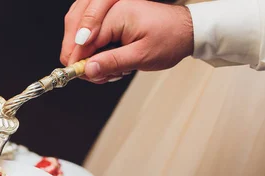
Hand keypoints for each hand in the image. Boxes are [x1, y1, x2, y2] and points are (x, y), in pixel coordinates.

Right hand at [61, 0, 193, 82]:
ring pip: (81, 35)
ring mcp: (109, 13)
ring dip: (87, 56)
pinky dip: (94, 51)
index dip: (77, 59)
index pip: (84, 39)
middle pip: (77, 33)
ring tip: (104, 71)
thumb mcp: (141, 56)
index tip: (77, 75)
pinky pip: (92, 35)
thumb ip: (112, 63)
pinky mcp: (111, 20)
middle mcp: (110, 10)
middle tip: (94, 76)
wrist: (187, 30)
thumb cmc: (170, 39)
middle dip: (81, 58)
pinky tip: (105, 62)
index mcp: (116, 14)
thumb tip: (88, 70)